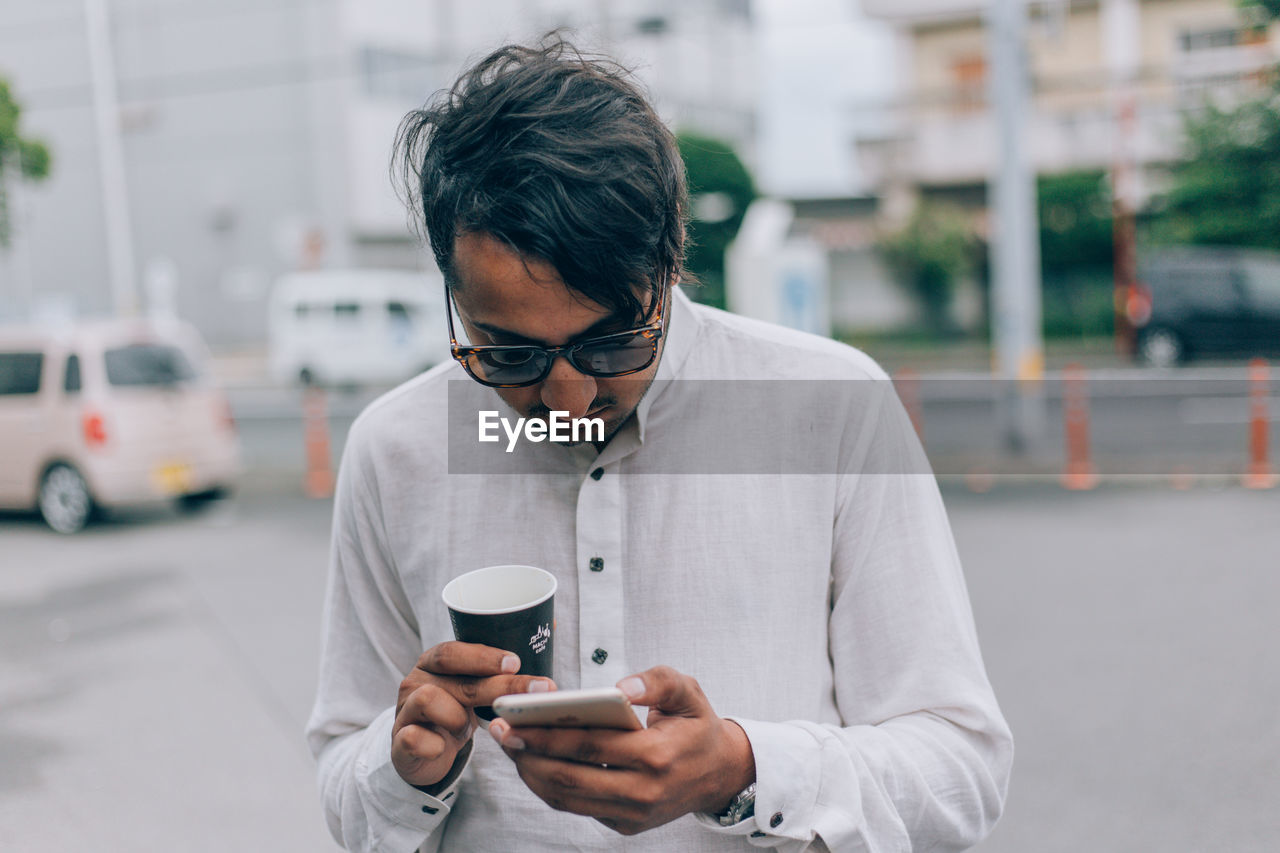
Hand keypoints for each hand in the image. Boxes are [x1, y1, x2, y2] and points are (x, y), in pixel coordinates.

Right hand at [393, 642, 554, 788]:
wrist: (422, 753)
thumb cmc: (456, 711)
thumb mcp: (476, 687)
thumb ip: (503, 666)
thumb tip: (551, 624)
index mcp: (434, 662)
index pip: (454, 650)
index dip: (484, 655)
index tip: (516, 661)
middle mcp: (416, 680)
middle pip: (453, 675)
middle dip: (496, 684)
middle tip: (532, 692)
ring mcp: (404, 710)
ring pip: (428, 700)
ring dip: (458, 716)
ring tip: (468, 728)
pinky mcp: (399, 742)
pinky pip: (413, 738)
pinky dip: (433, 744)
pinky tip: (443, 746)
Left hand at [487, 665, 754, 835]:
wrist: (721, 773)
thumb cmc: (696, 725)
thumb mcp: (688, 691)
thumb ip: (658, 681)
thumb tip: (622, 686)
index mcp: (657, 756)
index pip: (590, 746)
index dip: (547, 734)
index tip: (514, 720)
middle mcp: (643, 792)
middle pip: (569, 777)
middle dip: (527, 755)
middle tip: (499, 732)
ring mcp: (632, 814)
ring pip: (567, 798)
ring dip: (531, 773)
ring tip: (510, 747)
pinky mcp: (625, 825)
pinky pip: (576, 807)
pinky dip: (549, 787)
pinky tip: (533, 762)